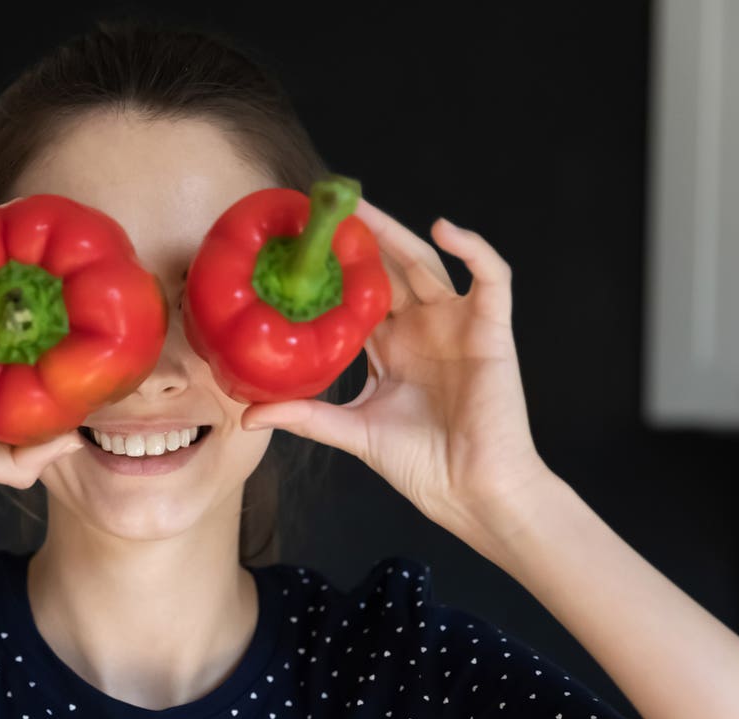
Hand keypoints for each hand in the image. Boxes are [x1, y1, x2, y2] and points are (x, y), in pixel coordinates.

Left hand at [241, 197, 553, 536]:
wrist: (469, 491)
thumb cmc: (421, 464)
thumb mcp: (350, 431)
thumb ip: (304, 416)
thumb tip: (247, 415)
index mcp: (390, 348)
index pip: (359, 295)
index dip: (333, 270)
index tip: (298, 245)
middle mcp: (421, 329)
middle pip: (389, 270)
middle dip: (361, 238)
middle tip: (324, 208)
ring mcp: (457, 326)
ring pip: (429, 263)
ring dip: (398, 233)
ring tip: (364, 208)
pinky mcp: (491, 330)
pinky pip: (491, 277)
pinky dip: (473, 248)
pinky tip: (443, 230)